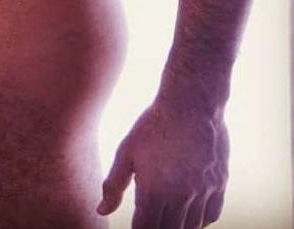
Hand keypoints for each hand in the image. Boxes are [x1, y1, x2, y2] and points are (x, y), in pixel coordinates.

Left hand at [98, 98, 228, 227]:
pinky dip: (199, 219)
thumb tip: (100, 210)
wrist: (190, 103)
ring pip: (191, 228)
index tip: (136, 224)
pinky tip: (188, 208)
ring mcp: (203, 192)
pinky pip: (211, 216)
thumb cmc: (154, 124)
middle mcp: (181, 197)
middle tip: (151, 217)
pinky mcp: (219, 184)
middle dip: (157, 228)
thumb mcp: (127, 150)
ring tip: (168, 215)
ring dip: (178, 226)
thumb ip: (113, 185)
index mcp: (154, 191)